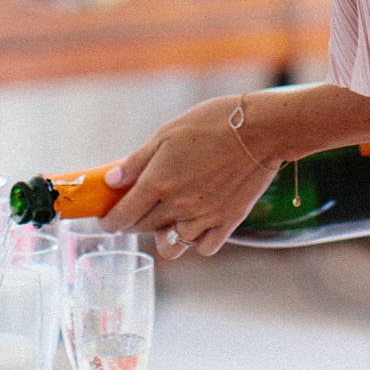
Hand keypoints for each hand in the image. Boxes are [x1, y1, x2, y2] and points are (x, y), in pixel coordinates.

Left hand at [99, 95, 278, 258]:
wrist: (262, 130)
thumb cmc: (213, 123)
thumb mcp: (168, 133)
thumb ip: (138, 161)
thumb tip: (112, 180)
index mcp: (158, 183)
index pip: (123, 216)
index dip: (109, 221)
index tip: (106, 219)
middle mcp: (178, 206)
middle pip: (143, 229)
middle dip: (133, 222)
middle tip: (136, 208)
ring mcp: (204, 218)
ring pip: (172, 247)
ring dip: (164, 236)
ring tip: (168, 217)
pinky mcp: (228, 222)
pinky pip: (204, 247)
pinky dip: (197, 240)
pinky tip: (197, 221)